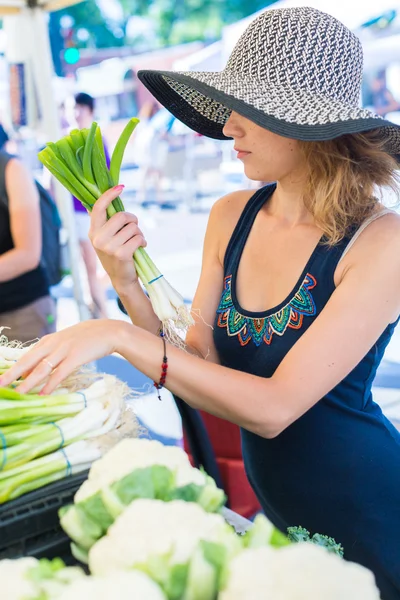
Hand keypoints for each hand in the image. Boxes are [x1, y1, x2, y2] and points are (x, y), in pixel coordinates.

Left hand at [0, 320, 128, 394]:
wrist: (110, 331)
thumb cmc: (88, 338)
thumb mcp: (66, 342)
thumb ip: (51, 354)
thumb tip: (35, 371)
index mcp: (49, 340)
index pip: (27, 356)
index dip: (13, 368)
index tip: (2, 379)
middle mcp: (53, 344)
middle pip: (28, 361)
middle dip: (12, 374)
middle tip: (0, 385)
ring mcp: (64, 350)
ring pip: (41, 369)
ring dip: (28, 383)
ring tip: (17, 394)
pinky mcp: (76, 357)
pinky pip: (60, 373)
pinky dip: (50, 385)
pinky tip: (43, 394)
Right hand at [89, 186, 146, 292]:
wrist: (121, 278)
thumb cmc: (116, 254)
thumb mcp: (106, 237)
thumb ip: (107, 221)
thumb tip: (108, 197)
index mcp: (93, 231)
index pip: (98, 207)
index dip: (109, 195)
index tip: (121, 187)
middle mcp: (98, 238)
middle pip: (122, 216)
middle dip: (133, 220)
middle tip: (134, 227)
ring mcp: (108, 247)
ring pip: (133, 227)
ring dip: (139, 233)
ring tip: (136, 241)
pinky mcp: (121, 254)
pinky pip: (139, 238)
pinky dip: (143, 241)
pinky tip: (140, 248)